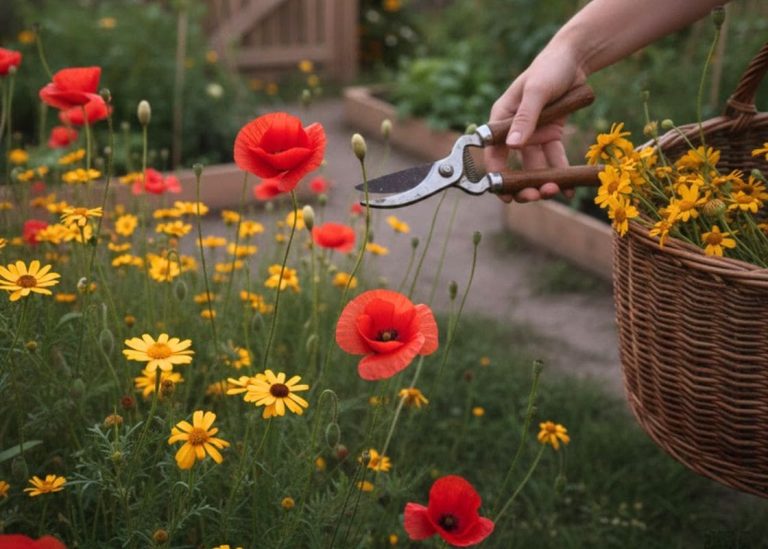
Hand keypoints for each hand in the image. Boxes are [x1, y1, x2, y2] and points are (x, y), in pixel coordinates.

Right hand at [484, 46, 586, 202]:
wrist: (575, 58)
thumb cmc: (549, 69)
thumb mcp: (536, 91)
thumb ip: (525, 119)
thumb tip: (512, 146)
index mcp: (502, 119)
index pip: (493, 152)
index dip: (497, 175)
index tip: (505, 194)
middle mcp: (514, 131)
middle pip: (514, 165)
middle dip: (524, 184)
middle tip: (536, 196)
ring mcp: (533, 134)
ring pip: (535, 166)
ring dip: (543, 181)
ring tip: (555, 191)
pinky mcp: (551, 135)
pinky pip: (554, 158)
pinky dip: (560, 172)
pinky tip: (568, 189)